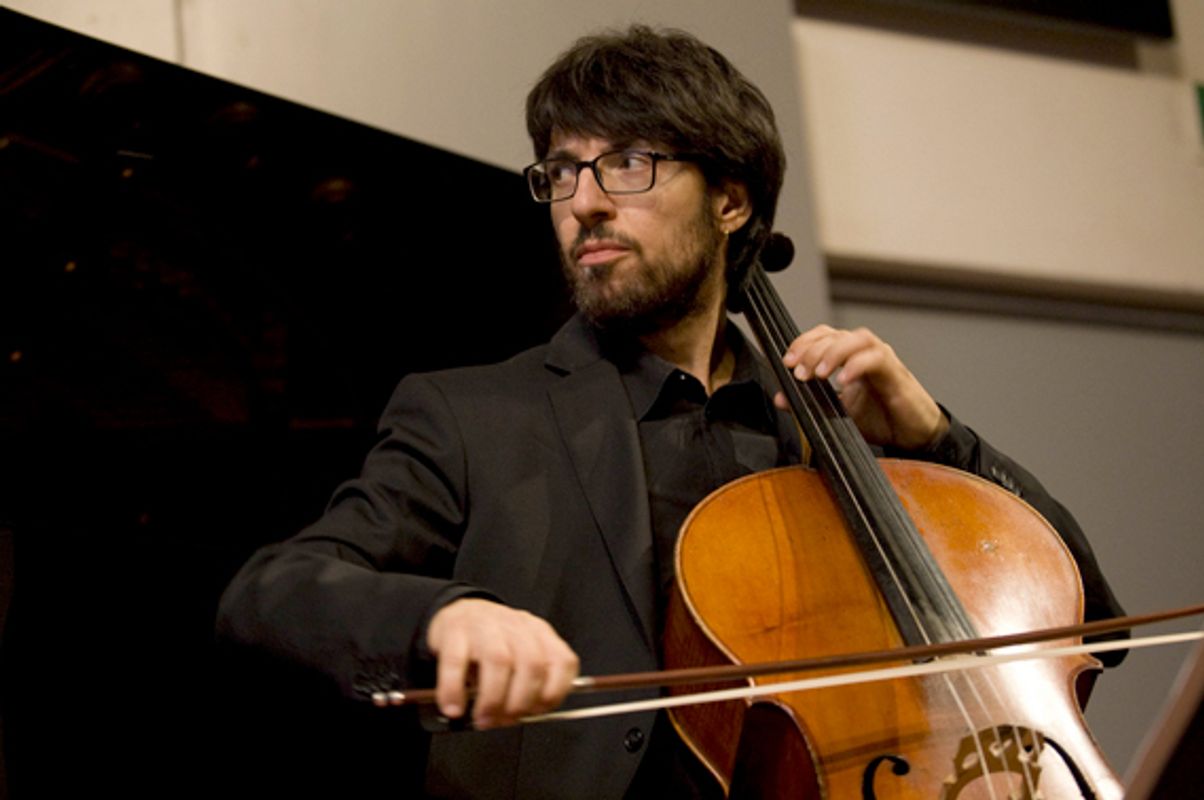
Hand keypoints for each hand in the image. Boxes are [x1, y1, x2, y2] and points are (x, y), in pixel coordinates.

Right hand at [425, 598, 579, 728]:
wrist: (458, 612)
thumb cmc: (492, 642)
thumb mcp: (520, 655)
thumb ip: (529, 683)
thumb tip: (521, 718)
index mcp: (539, 633)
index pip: (563, 662)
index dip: (554, 694)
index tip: (536, 713)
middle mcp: (516, 627)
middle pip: (532, 665)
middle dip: (520, 702)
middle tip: (505, 721)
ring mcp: (485, 626)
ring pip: (499, 661)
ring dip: (492, 700)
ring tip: (483, 719)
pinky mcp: (454, 631)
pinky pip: (456, 662)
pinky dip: (454, 690)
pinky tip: (454, 707)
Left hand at [778, 325, 947, 450]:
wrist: (912, 435)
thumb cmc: (880, 418)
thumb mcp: (837, 412)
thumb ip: (809, 402)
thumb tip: (781, 397)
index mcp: (849, 356)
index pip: (823, 336)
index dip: (803, 343)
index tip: (787, 362)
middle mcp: (865, 352)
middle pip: (836, 334)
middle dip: (813, 350)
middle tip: (800, 372)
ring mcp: (881, 359)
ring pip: (856, 339)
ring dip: (834, 352)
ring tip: (819, 373)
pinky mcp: (896, 372)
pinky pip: (876, 358)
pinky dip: (857, 366)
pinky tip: (843, 381)